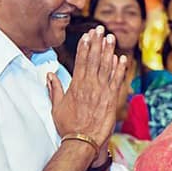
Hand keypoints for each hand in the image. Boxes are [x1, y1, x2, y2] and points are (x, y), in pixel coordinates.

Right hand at [48, 27, 128, 164]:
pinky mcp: (112, 100)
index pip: (81, 61)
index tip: (87, 35)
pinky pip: (117, 81)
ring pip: (106, 67)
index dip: (85, 47)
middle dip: (97, 43)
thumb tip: (49, 75)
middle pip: (94, 60)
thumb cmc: (68, 126)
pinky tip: (121, 58)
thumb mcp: (57, 107)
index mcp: (76, 86)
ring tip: (111, 38)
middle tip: (101, 29)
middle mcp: (89, 86)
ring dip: (109, 51)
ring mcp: (102, 92)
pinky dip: (120, 69)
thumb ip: (54, 89)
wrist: (83, 142)